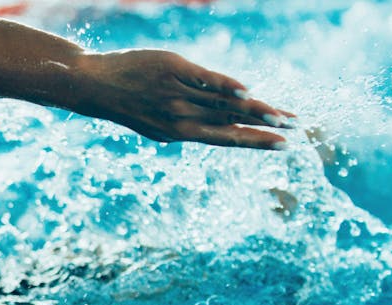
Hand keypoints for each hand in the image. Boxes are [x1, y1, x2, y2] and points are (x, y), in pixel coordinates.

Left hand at [78, 49, 294, 148]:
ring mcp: (178, 95)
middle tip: (295, 130)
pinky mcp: (174, 71)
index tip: (282, 146)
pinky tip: (247, 92)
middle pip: (232, 121)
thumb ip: (188, 126)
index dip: (255, 142)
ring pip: (224, 104)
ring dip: (256, 110)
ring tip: (282, 115)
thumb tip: (218, 130)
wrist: (95, 86)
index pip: (226, 138)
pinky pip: (206, 81)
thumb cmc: (130, 103)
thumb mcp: (158, 123)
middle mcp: (181, 117)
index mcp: (179, 133)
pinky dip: (226, 87)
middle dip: (266, 126)